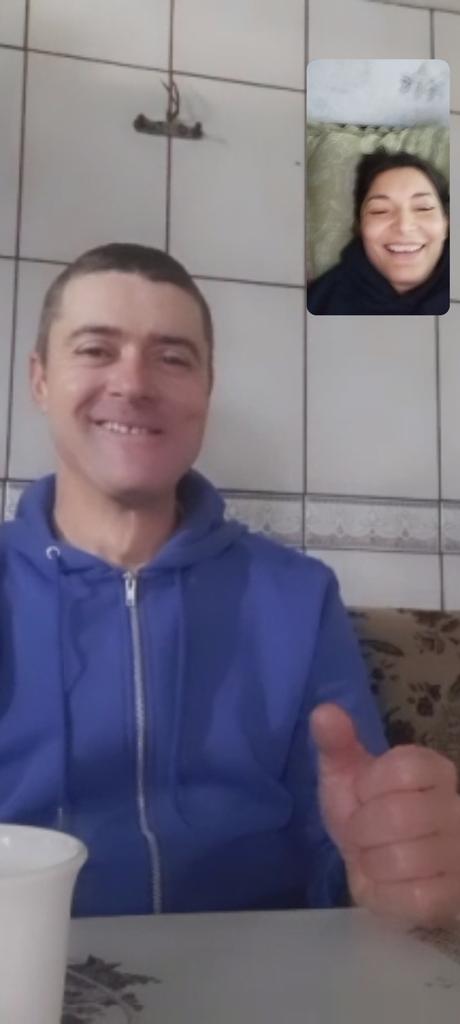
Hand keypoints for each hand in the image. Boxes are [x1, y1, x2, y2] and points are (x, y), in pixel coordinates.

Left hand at [310, 702, 459, 925]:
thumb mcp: (346, 775)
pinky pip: (413, 898)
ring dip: (371, 863)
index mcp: (434, 770)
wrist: (382, 868)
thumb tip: (323, 712)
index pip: (404, 768)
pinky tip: (386, 884)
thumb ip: (336, 743)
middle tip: (361, 835)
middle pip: (399, 815)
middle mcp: (458, 808)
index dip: (369, 787)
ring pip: (403, 859)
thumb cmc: (366, 813)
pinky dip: (385, 894)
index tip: (363, 796)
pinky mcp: (454, 895)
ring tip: (374, 859)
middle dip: (362, 830)